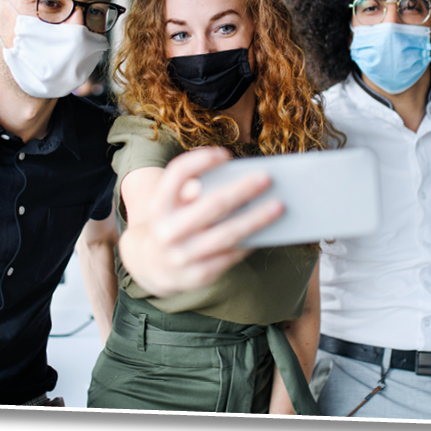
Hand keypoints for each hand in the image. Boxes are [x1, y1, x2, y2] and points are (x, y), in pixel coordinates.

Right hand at [119, 146, 282, 296]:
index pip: (177, 174)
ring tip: (278, 206)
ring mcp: (180, 256)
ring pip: (227, 234)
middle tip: (266, 178)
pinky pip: (230, 256)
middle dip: (242, 190)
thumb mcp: (172, 203)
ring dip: (256, 219)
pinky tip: (267, 230)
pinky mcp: (197, 276)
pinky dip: (250, 242)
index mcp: (158, 205)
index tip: (225, 154)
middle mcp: (166, 230)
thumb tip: (236, 179)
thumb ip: (193, 188)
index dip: (201, 161)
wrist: (152, 266)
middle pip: (211, 205)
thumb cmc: (174, 221)